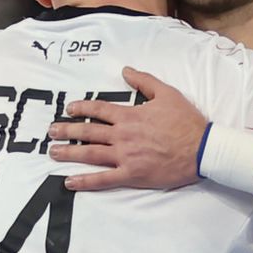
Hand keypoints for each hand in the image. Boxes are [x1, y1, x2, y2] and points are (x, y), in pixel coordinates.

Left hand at [48, 71, 207, 191]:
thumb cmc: (187, 122)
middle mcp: (123, 135)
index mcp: (130, 115)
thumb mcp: (167, 93)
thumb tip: (125, 70)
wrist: (202, 149)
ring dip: (69, 153)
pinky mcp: (132, 175)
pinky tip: (70, 182)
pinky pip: (103, 179)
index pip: (98, 109)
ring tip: (53, 152)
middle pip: (88, 131)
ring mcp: (125, 156)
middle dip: (67, 130)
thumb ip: (144, 81)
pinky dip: (85, 181)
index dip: (81, 108)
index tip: (69, 109)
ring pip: (90, 154)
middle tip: (51, 131)